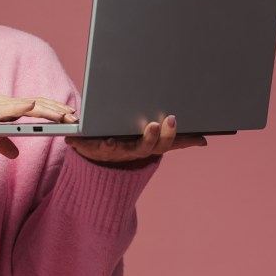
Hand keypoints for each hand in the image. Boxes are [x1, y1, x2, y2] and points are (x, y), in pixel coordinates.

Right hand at [0, 84, 75, 158]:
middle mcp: (4, 105)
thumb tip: (16, 154)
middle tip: (77, 118)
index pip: (36, 106)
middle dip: (58, 112)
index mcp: (6, 110)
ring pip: (26, 105)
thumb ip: (0, 141)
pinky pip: (3, 108)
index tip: (72, 116)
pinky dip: (19, 106)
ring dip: (46, 109)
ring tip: (64, 114)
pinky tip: (31, 106)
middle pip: (37, 105)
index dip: (54, 110)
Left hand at [66, 115, 206, 164]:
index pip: (163, 144)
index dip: (169, 134)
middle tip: (155, 124)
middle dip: (150, 137)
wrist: (101, 157)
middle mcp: (130, 151)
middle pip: (144, 148)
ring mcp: (111, 152)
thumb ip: (177, 139)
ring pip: (115, 150)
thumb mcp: (154, 140)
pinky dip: (79, 143)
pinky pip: (85, 147)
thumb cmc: (130, 142)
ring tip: (110, 139)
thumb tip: (204, 140)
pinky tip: (72, 139)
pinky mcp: (90, 150)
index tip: (171, 118)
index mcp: (147, 147)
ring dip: (112, 145)